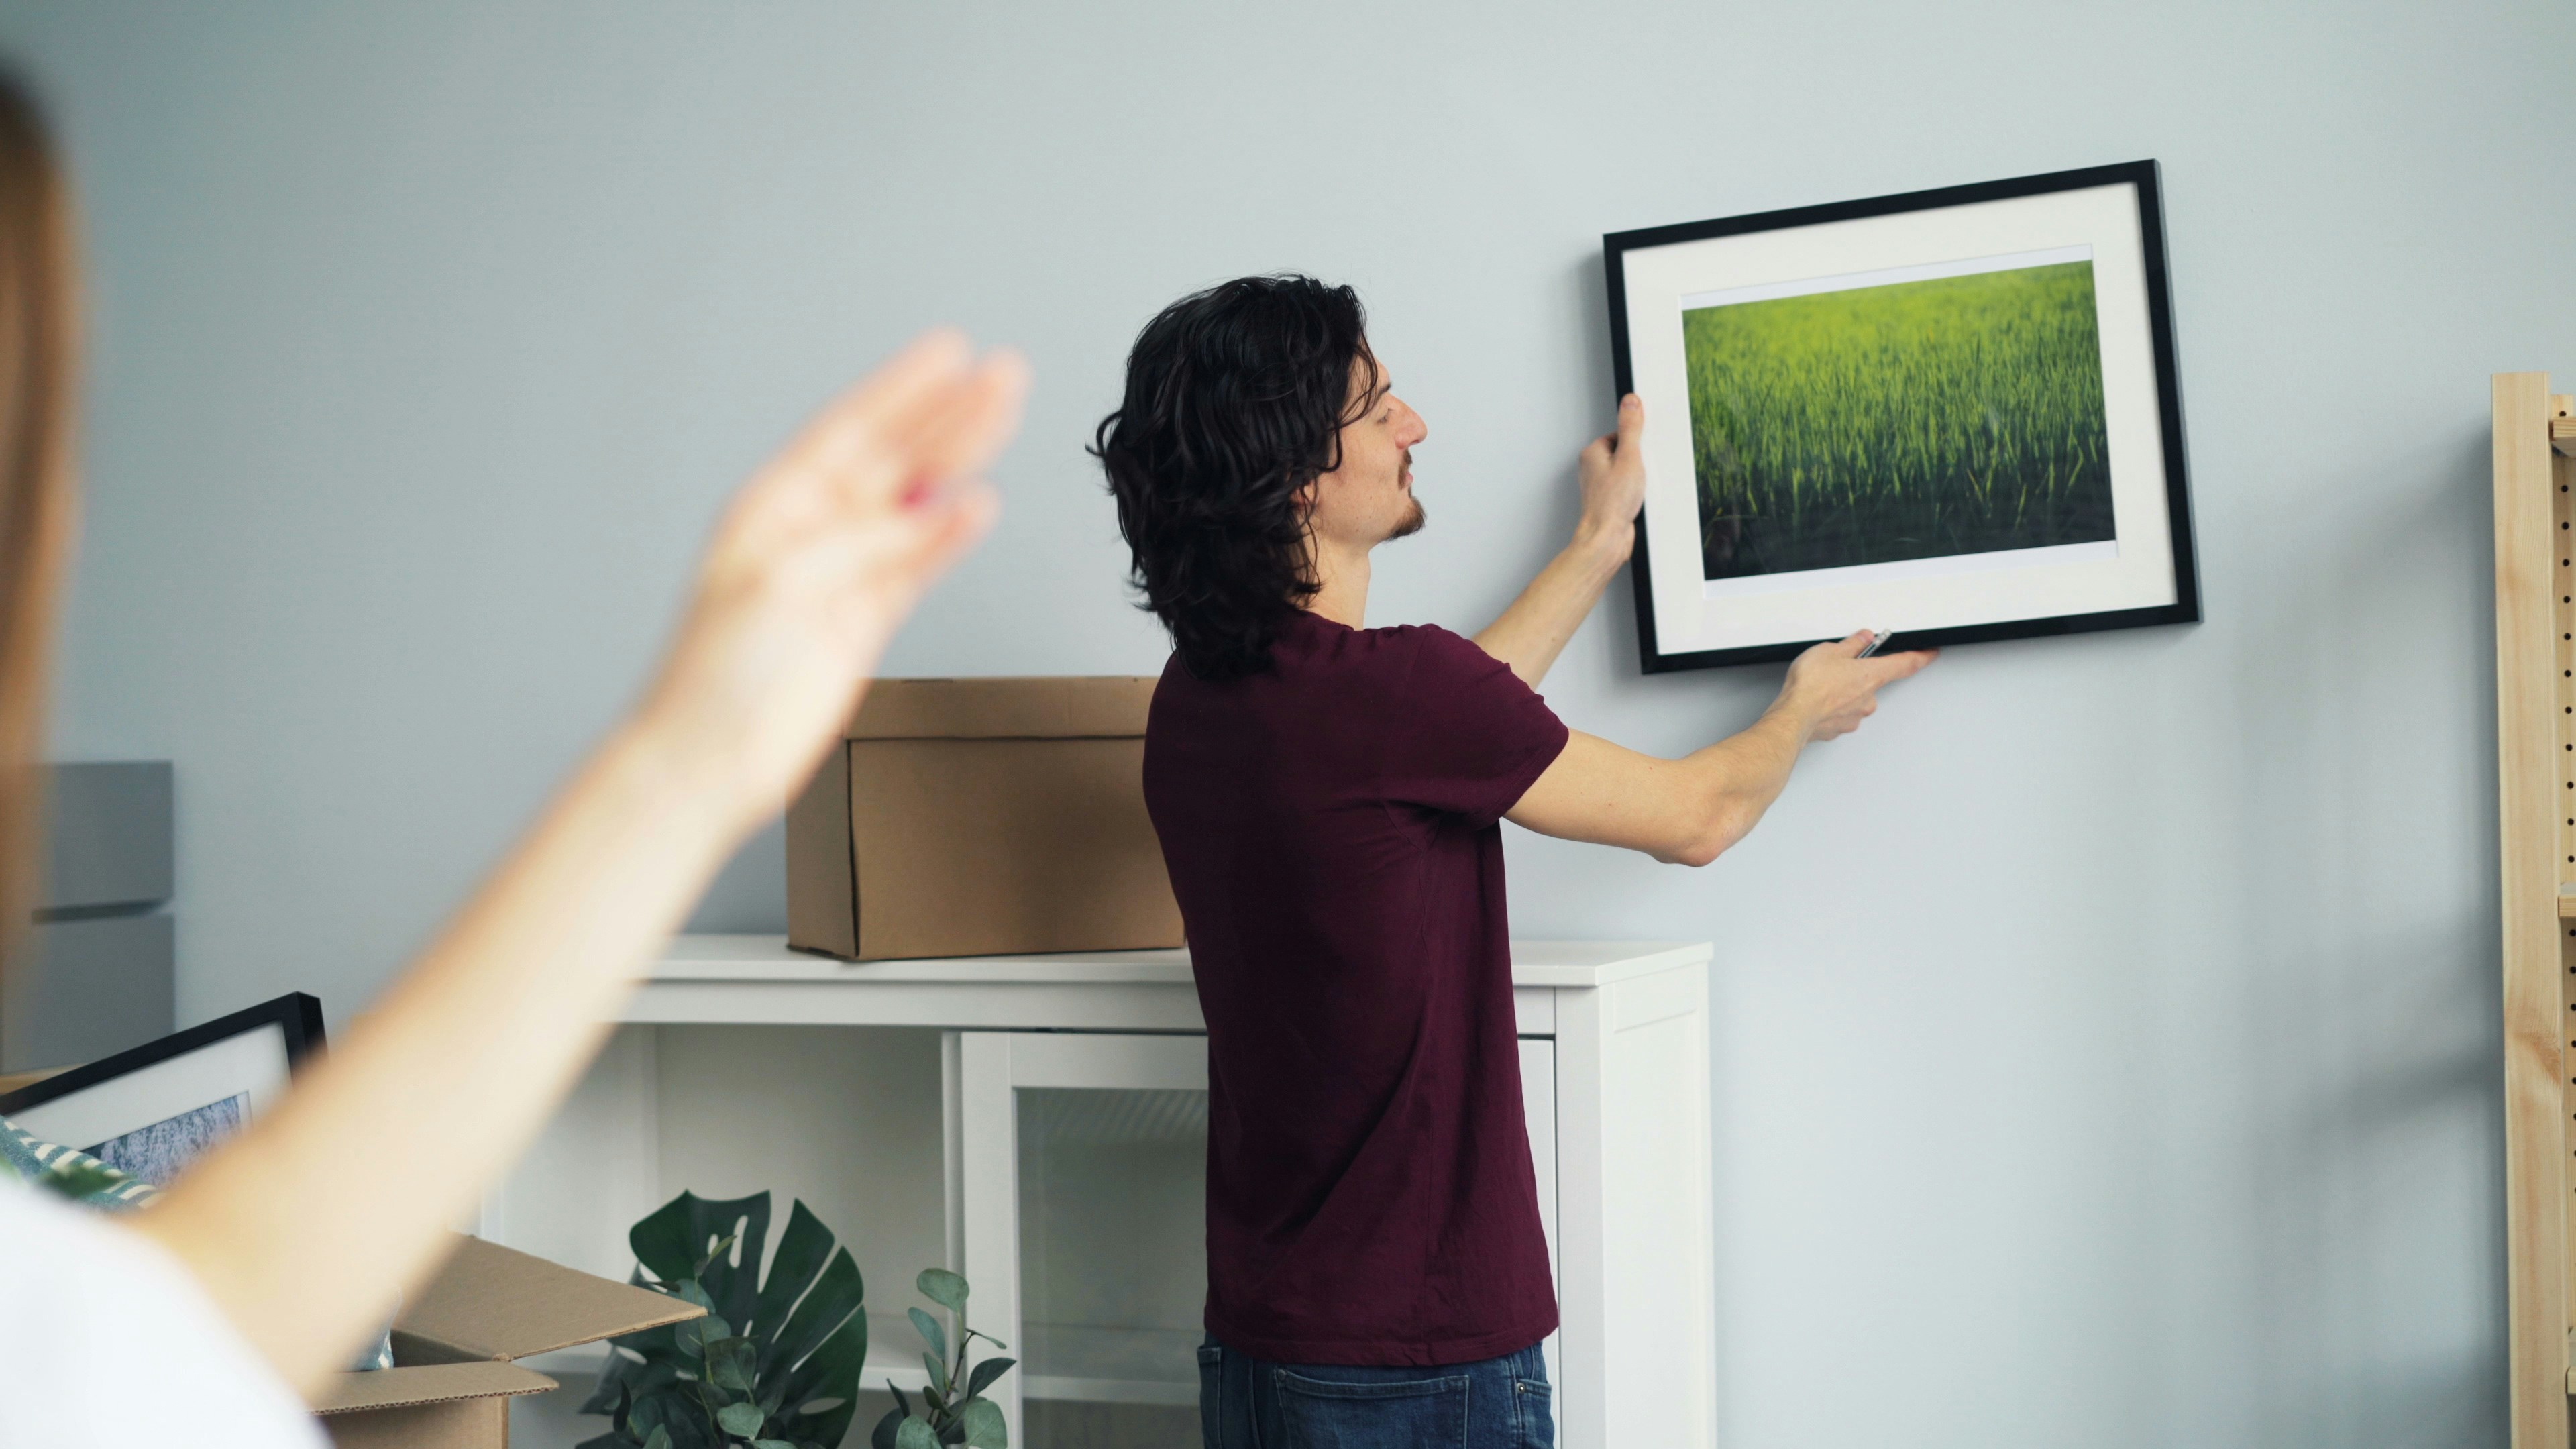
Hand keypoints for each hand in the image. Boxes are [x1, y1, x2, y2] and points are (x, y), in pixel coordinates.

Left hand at [630, 330, 1027, 826]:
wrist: (710, 759)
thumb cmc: (713, 675)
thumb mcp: (782, 585)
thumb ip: (861, 544)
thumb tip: (933, 514)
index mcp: (773, 504)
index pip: (852, 429)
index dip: (903, 389)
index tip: (950, 354)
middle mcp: (810, 530)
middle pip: (895, 457)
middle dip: (949, 414)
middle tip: (1002, 376)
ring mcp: (843, 574)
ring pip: (917, 503)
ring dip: (962, 461)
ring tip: (1005, 417)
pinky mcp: (866, 621)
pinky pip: (919, 566)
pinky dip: (951, 538)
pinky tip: (981, 507)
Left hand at [1573, 393, 1646, 563]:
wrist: (1607, 538)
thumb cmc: (1611, 503)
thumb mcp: (1629, 457)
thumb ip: (1631, 428)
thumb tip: (1630, 402)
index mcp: (1593, 453)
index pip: (1620, 434)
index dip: (1637, 442)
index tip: (1644, 449)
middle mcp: (1594, 469)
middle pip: (1626, 453)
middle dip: (1639, 462)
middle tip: (1641, 472)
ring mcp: (1602, 485)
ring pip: (1629, 472)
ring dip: (1640, 479)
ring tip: (1639, 489)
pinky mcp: (1611, 500)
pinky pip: (1629, 489)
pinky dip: (1637, 493)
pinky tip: (1640, 500)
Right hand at [1776, 630, 1935, 741]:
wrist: (1794, 717)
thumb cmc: (1811, 686)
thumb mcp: (1830, 651)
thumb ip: (1851, 645)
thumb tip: (1862, 638)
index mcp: (1872, 675)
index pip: (1906, 664)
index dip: (1921, 657)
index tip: (1930, 654)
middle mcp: (1869, 698)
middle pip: (1872, 681)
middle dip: (1858, 674)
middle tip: (1838, 667)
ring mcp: (1855, 716)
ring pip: (1855, 698)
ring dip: (1844, 691)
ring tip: (1821, 684)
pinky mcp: (1839, 728)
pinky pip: (1841, 713)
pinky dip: (1832, 706)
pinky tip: (1817, 699)